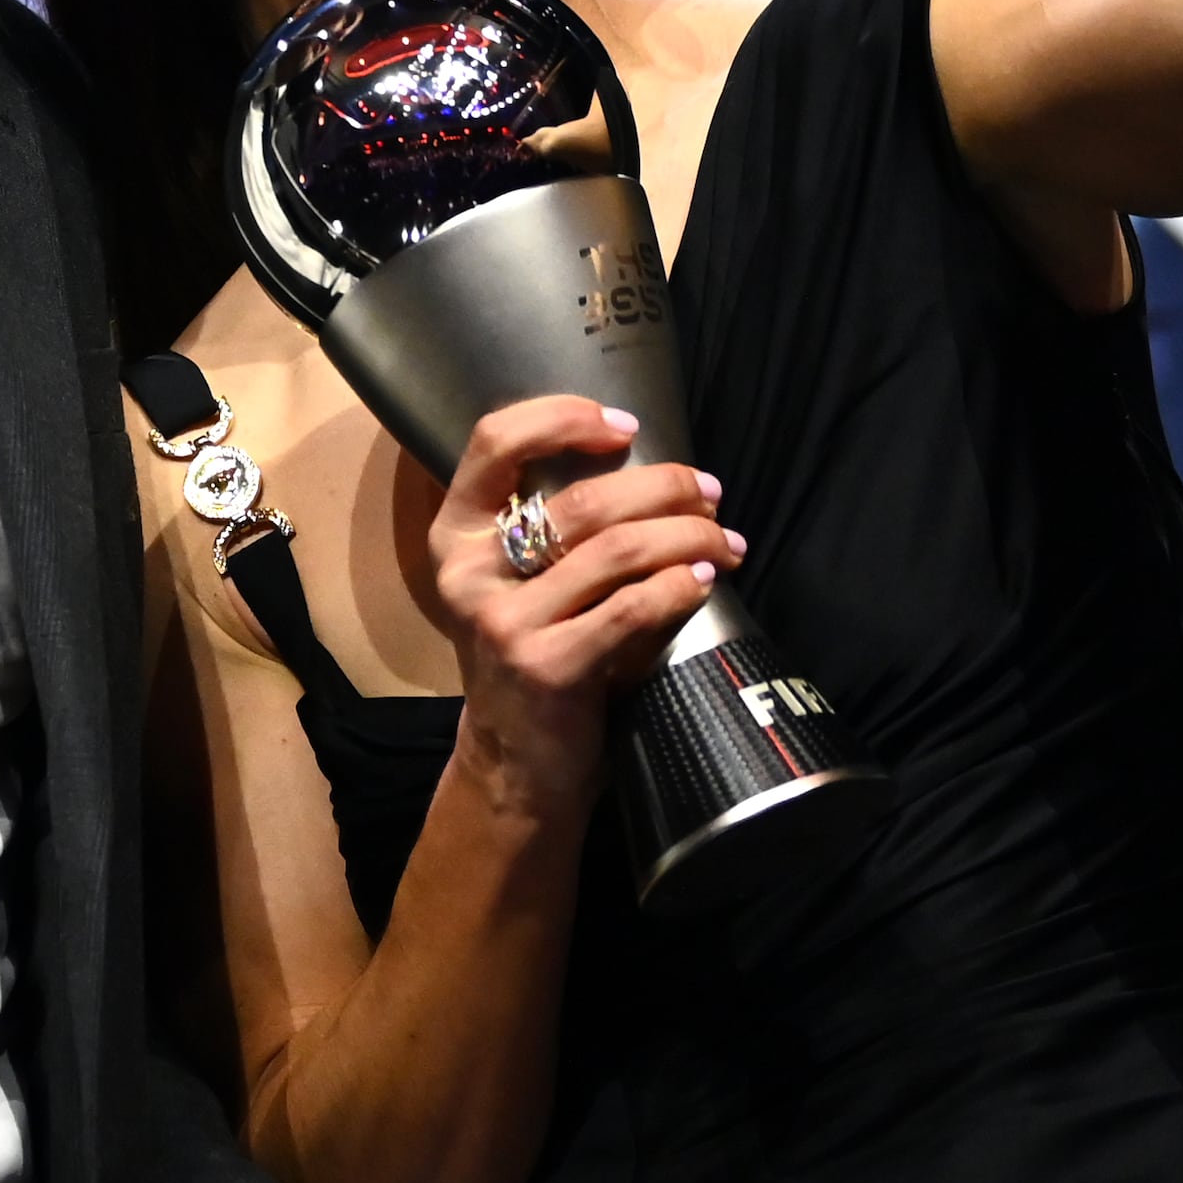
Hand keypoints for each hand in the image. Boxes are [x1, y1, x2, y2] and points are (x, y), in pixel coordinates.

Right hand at [414, 397, 737, 810]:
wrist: (519, 762)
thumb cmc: (540, 651)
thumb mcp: (528, 582)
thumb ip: (565, 528)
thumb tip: (665, 474)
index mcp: (456, 536)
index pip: (493, 443)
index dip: (561, 419)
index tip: (626, 427)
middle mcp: (468, 573)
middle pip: (581, 501)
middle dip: (664, 488)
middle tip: (711, 493)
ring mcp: (502, 622)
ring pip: (616, 550)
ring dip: (688, 537)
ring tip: (726, 542)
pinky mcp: (544, 667)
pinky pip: (631, 608)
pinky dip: (679, 587)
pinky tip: (705, 581)